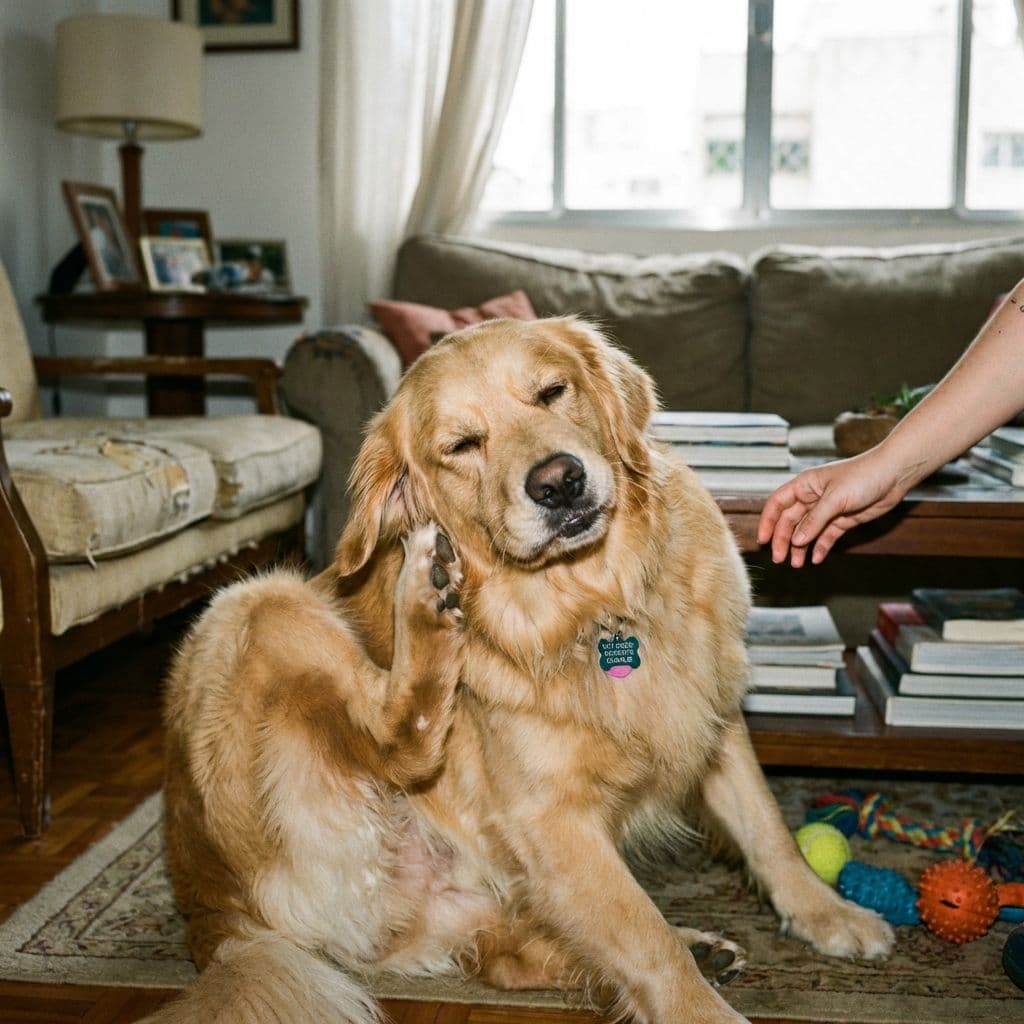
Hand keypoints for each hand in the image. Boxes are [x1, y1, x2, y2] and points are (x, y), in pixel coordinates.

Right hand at [756, 450, 909, 565]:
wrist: (894, 474)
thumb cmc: (864, 475)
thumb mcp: (836, 498)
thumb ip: (814, 520)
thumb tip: (796, 540)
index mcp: (805, 485)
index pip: (778, 503)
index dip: (768, 521)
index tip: (763, 540)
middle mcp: (813, 498)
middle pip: (790, 521)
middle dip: (783, 540)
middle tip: (779, 559)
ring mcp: (828, 510)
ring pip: (807, 532)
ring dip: (800, 548)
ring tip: (797, 564)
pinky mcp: (843, 520)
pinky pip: (826, 536)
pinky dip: (820, 548)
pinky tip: (816, 559)